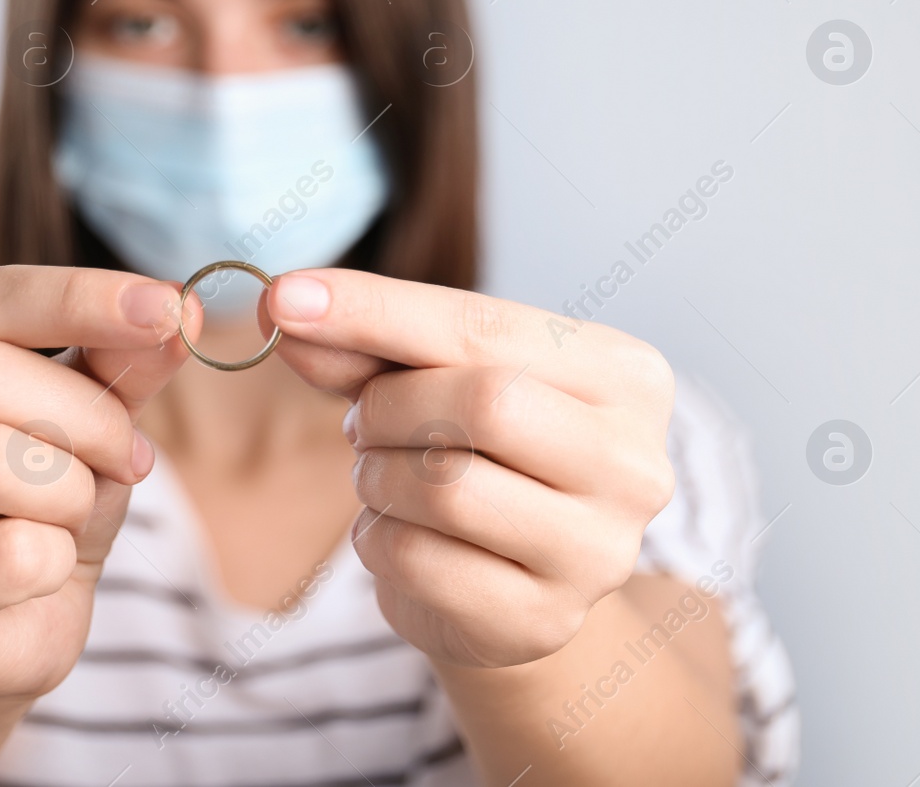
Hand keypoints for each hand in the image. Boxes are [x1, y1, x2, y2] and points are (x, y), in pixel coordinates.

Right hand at [0, 266, 193, 702]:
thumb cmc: (25, 507)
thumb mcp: (74, 420)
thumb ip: (113, 361)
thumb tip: (177, 313)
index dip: (75, 298)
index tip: (167, 305)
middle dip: (89, 414)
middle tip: (132, 454)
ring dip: (74, 489)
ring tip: (73, 513)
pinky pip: (13, 555)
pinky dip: (59, 558)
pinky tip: (40, 571)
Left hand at [264, 269, 674, 667]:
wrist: (515, 583)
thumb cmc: (478, 454)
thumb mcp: (430, 379)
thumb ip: (368, 344)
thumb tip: (287, 308)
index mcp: (625, 376)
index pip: (484, 325)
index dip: (375, 310)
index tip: (285, 297)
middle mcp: (634, 463)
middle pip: (482, 404)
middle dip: (389, 407)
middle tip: (363, 422)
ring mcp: (598, 551)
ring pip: (447, 486)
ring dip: (377, 475)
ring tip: (383, 476)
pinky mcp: (544, 620)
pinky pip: (419, 560)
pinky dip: (378, 538)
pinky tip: (396, 532)